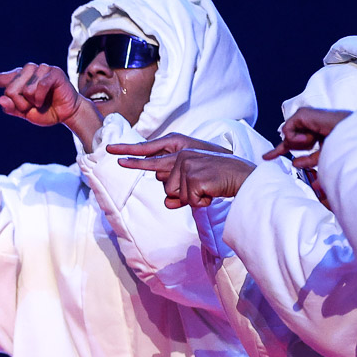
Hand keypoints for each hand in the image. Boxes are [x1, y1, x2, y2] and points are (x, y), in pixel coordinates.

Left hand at [0, 62, 92, 131]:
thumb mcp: (25, 114)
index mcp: (20, 80)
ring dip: (31, 101)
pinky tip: (47, 98)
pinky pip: (38, 87)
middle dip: (20, 104)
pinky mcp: (53, 72)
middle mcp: (29, 71)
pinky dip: (40, 97)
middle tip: (33, 106)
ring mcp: (41, 69)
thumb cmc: (46, 111)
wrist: (67, 114)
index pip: (1, 79)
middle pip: (10, 89)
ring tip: (41, 101)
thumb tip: (1, 98)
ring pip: (24, 89)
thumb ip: (12, 108)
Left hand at [111, 136, 252, 207]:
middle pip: (165, 185)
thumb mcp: (194, 187)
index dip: (131, 158)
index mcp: (180, 153)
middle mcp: (181, 156)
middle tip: (202, 187)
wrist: (244, 177)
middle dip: (181, 194)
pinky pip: (188, 200)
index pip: (151, 158)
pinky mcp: (195, 177)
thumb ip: (178, 194)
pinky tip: (211, 192)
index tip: (112, 154)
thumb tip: (167, 202)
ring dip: (191, 199)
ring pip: (174, 195)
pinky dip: (200, 202)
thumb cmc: (218, 181)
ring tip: (208, 189)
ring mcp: (187, 165)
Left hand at [266, 106, 353, 168]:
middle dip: (290, 147)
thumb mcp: (323, 157)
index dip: (278, 150)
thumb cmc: (342, 144)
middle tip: (291, 148)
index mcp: (314, 134)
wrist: (350, 136)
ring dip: (301, 143)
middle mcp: (308, 125)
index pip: (292, 143)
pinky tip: (309, 136)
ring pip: (289, 137)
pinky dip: (297, 138)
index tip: (266, 157)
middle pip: (289, 140)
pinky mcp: (302, 114)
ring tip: (315, 139)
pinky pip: (288, 131)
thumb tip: (295, 163)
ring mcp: (305, 118)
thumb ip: (308, 161)